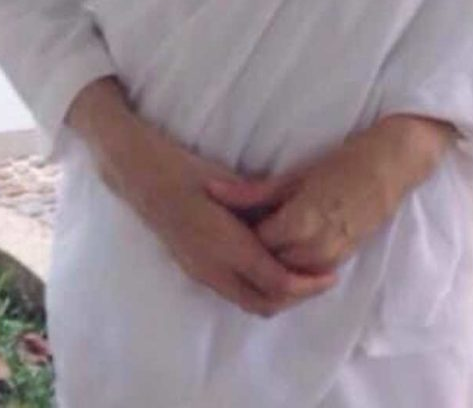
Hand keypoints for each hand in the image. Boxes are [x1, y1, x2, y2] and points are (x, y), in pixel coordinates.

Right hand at [95, 111, 338, 318]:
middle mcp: (212, 267)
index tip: (330, 274)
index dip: (306, 283)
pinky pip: (234, 292)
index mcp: (224, 243)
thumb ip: (258, 204)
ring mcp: (201, 272)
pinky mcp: (195, 270)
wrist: (141, 177)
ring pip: (248, 302)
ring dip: (278, 296)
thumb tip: (292, 217)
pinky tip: (271, 268)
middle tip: (321, 281)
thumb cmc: (186, 169)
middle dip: (297, 298)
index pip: (274, 280)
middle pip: (264, 303)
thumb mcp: (229, 182)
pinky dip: (259, 289)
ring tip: (302, 276)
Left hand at [205, 115, 452, 275]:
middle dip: (252, 251)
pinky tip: (283, 247)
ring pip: (288, 275)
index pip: (255, 243)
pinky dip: (292, 266)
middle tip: (237, 233)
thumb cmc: (340, 164)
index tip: (227, 221)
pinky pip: (307, 274)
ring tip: (258, 239)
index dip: (239, 234)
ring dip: (272, 261)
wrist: (388, 169)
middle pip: (269, 264)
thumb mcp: (293, 176)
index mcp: (299, 223)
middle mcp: (314, 248)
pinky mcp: (340, 261)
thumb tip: (210, 191)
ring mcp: (330, 259)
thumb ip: (252, 192)